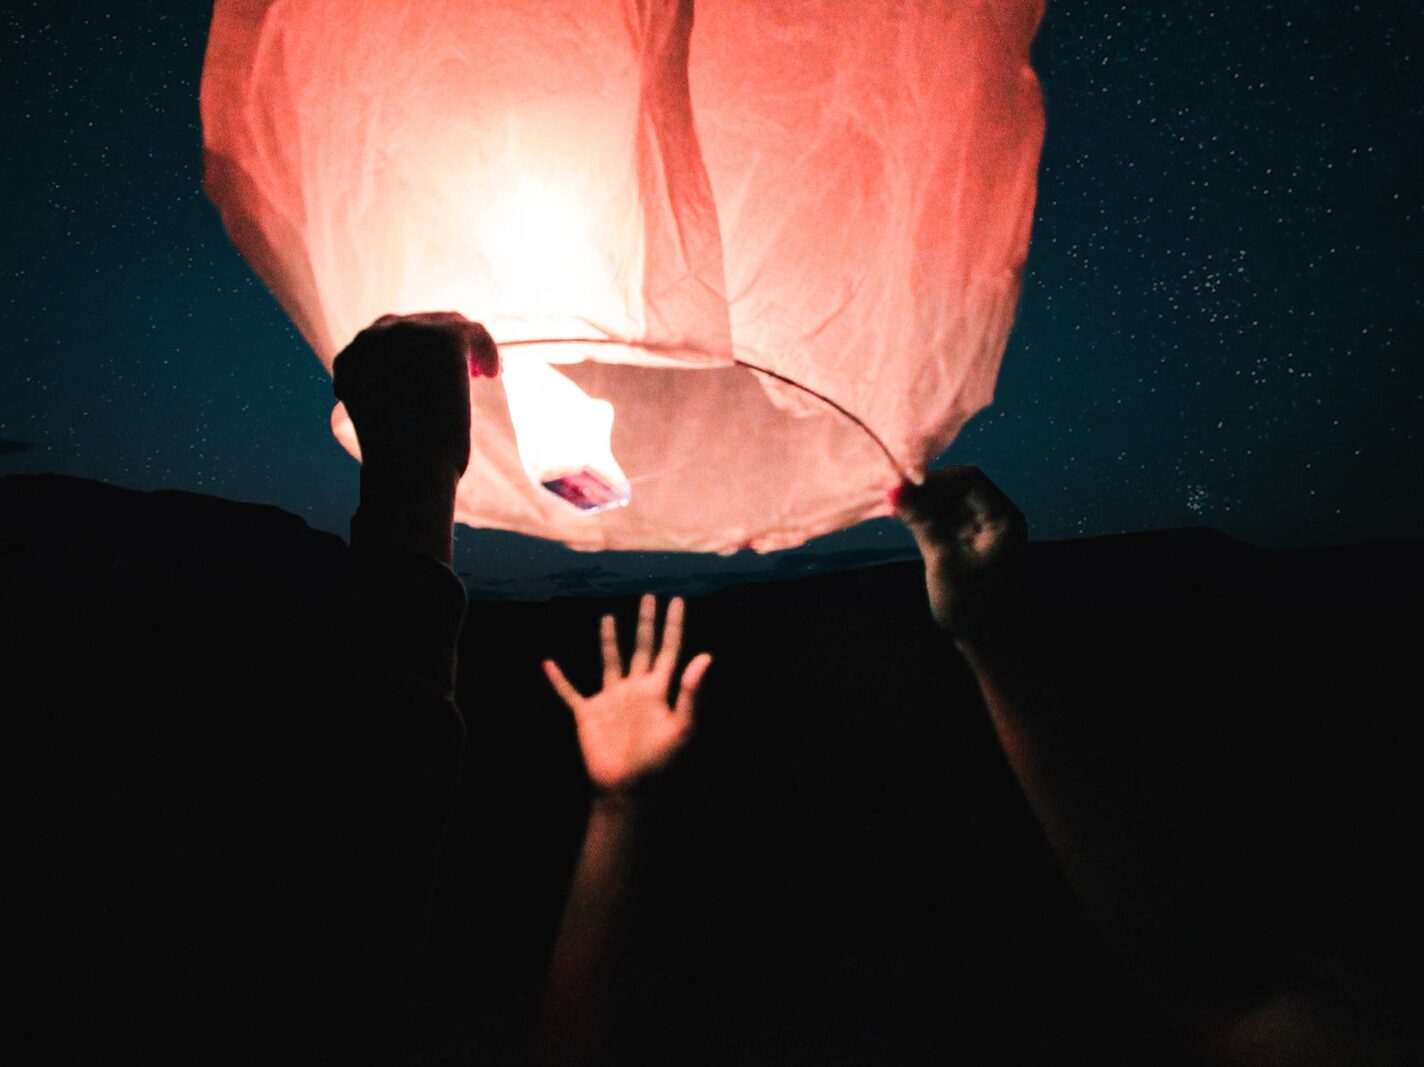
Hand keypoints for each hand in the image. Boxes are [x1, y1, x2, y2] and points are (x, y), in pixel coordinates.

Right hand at [332, 312, 498, 480]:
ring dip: (466, 346)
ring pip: (447, 325)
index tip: (441, 375)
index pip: (389, 338)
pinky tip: (493, 373)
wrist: (408, 470)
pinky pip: (473, 332)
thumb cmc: (400, 464)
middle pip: (419, 325)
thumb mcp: (386, 424)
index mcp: (352, 358)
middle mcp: (373, 338)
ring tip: (483, 371)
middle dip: (444, 344)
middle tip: (469, 370)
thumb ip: (396, 395)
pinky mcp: (442, 340)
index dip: (420, 352)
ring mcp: (406, 334)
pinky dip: (486, 349)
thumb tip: (429, 384)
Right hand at [543, 595, 712, 795]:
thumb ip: (692, 693)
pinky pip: (570, 692)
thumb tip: (706, 656)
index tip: (678, 600)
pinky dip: (558, 679)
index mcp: (659, 690)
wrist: (627, 791)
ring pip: (611, 661)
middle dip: (646, 623)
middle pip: (642, 647)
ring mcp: (612, 700)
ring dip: (609, 640)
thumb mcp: (681, 728)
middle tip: (649, 596)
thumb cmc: (658, 764)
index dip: (673, 625)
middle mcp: (636, 689)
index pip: (669, 649)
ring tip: (608, 616)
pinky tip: (547, 663)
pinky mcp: (588, 714)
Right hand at [893, 467, 1027, 641]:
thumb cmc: (974, 607)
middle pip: (958, 488)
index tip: (899, 487)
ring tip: (892, 508)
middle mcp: (996, 518)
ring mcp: (983, 531)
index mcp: (1002, 518)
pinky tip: (903, 519)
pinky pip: (946, 519)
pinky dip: (926, 518)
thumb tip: (893, 488)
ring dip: (922, 503)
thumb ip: (921, 521)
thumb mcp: (943, 561)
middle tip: (890, 496)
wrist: (993, 646)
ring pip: (949, 502)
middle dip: (925, 490)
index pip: (968, 480)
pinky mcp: (969, 543)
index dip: (933, 480)